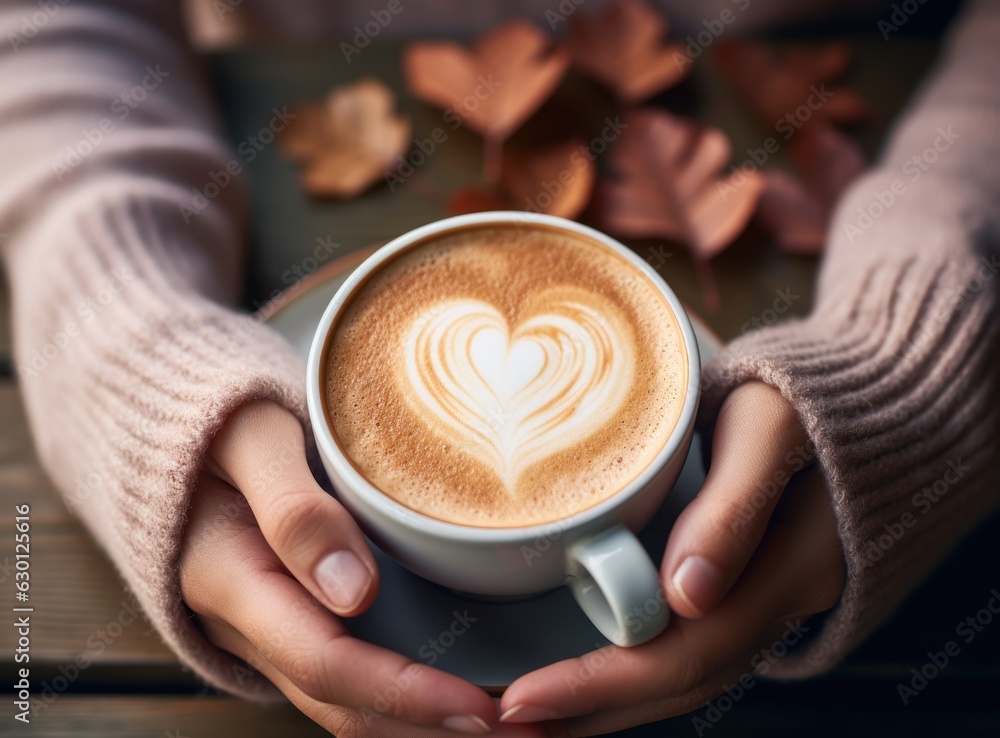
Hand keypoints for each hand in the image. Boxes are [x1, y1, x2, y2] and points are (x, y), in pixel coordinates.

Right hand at [179, 400, 543, 736]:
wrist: (179, 438)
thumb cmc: (221, 422)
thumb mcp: (251, 439)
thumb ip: (293, 510)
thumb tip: (353, 592)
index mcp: (234, 581)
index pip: (327, 663)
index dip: (404, 693)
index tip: (480, 707)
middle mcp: (251, 625)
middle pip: (346, 706)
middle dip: (432, 731)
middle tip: (529, 735)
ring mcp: (270, 630)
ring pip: (350, 705)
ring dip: (426, 728)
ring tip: (515, 729)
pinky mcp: (292, 620)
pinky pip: (349, 678)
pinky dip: (407, 700)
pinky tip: (462, 694)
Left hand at [498, 382, 845, 734]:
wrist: (867, 399)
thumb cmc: (813, 398)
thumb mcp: (773, 426)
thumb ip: (736, 504)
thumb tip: (685, 593)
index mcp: (784, 573)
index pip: (681, 657)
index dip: (599, 686)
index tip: (521, 699)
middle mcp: (772, 605)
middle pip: (674, 683)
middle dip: (586, 712)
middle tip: (502, 721)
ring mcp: (760, 600)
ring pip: (678, 674)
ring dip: (601, 703)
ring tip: (525, 714)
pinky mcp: (742, 585)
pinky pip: (683, 646)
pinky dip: (626, 670)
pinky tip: (579, 672)